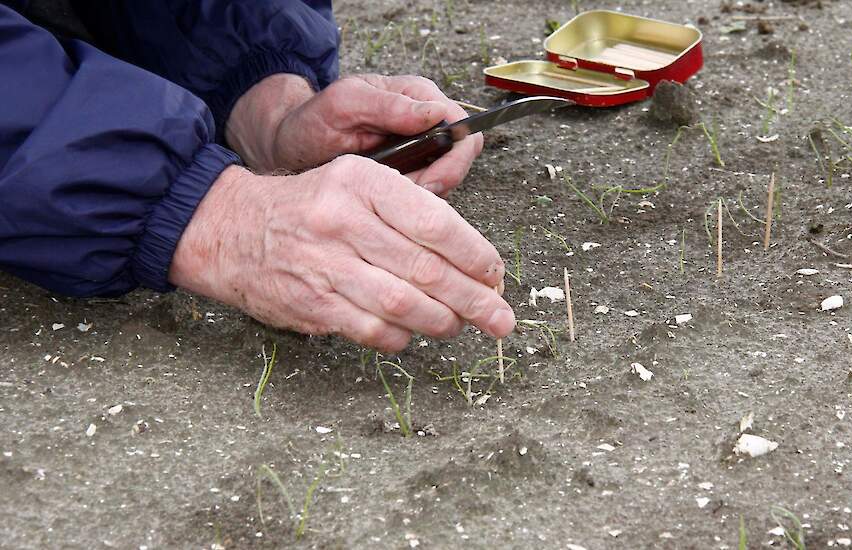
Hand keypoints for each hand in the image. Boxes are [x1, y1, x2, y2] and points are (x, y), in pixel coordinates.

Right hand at [169, 155, 513, 351]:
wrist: (230, 229)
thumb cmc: (309, 207)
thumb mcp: (356, 183)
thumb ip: (409, 212)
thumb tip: (471, 260)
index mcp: (363, 183)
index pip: (437, 223)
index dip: (475, 256)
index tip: (496, 275)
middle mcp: (345, 221)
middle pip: (427, 269)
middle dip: (474, 300)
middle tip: (501, 318)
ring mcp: (325, 265)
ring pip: (404, 305)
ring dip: (443, 322)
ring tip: (461, 326)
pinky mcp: (312, 304)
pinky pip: (373, 330)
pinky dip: (401, 337)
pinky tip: (411, 334)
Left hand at [226, 73, 482, 195]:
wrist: (289, 147)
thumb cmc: (312, 121)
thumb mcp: (343, 106)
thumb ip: (387, 106)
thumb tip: (433, 113)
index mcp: (416, 96)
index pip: (461, 126)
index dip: (453, 157)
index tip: (428, 181)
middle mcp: (425, 122)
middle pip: (461, 157)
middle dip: (439, 181)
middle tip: (405, 197)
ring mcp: (419, 150)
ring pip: (447, 180)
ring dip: (423, 196)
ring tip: (386, 201)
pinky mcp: (409, 174)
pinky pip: (427, 194)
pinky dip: (410, 206)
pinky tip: (385, 206)